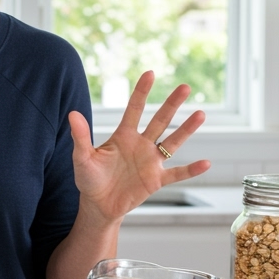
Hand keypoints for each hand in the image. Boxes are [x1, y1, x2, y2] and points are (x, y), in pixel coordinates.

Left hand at [67, 72, 210, 221]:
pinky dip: (191, 170)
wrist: (98, 205)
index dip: (142, 92)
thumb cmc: (89, 179)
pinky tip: (206, 163)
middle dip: (172, 104)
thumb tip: (72, 114)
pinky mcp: (156, 180)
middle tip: (185, 87)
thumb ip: (80, 137)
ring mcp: (150, 162)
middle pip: (160, 121)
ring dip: (186, 130)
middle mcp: (141, 145)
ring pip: (172, 143)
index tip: (150, 73)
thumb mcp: (82, 158)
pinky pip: (177, 174)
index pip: (135, 109)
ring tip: (200, 114)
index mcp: (123, 136)